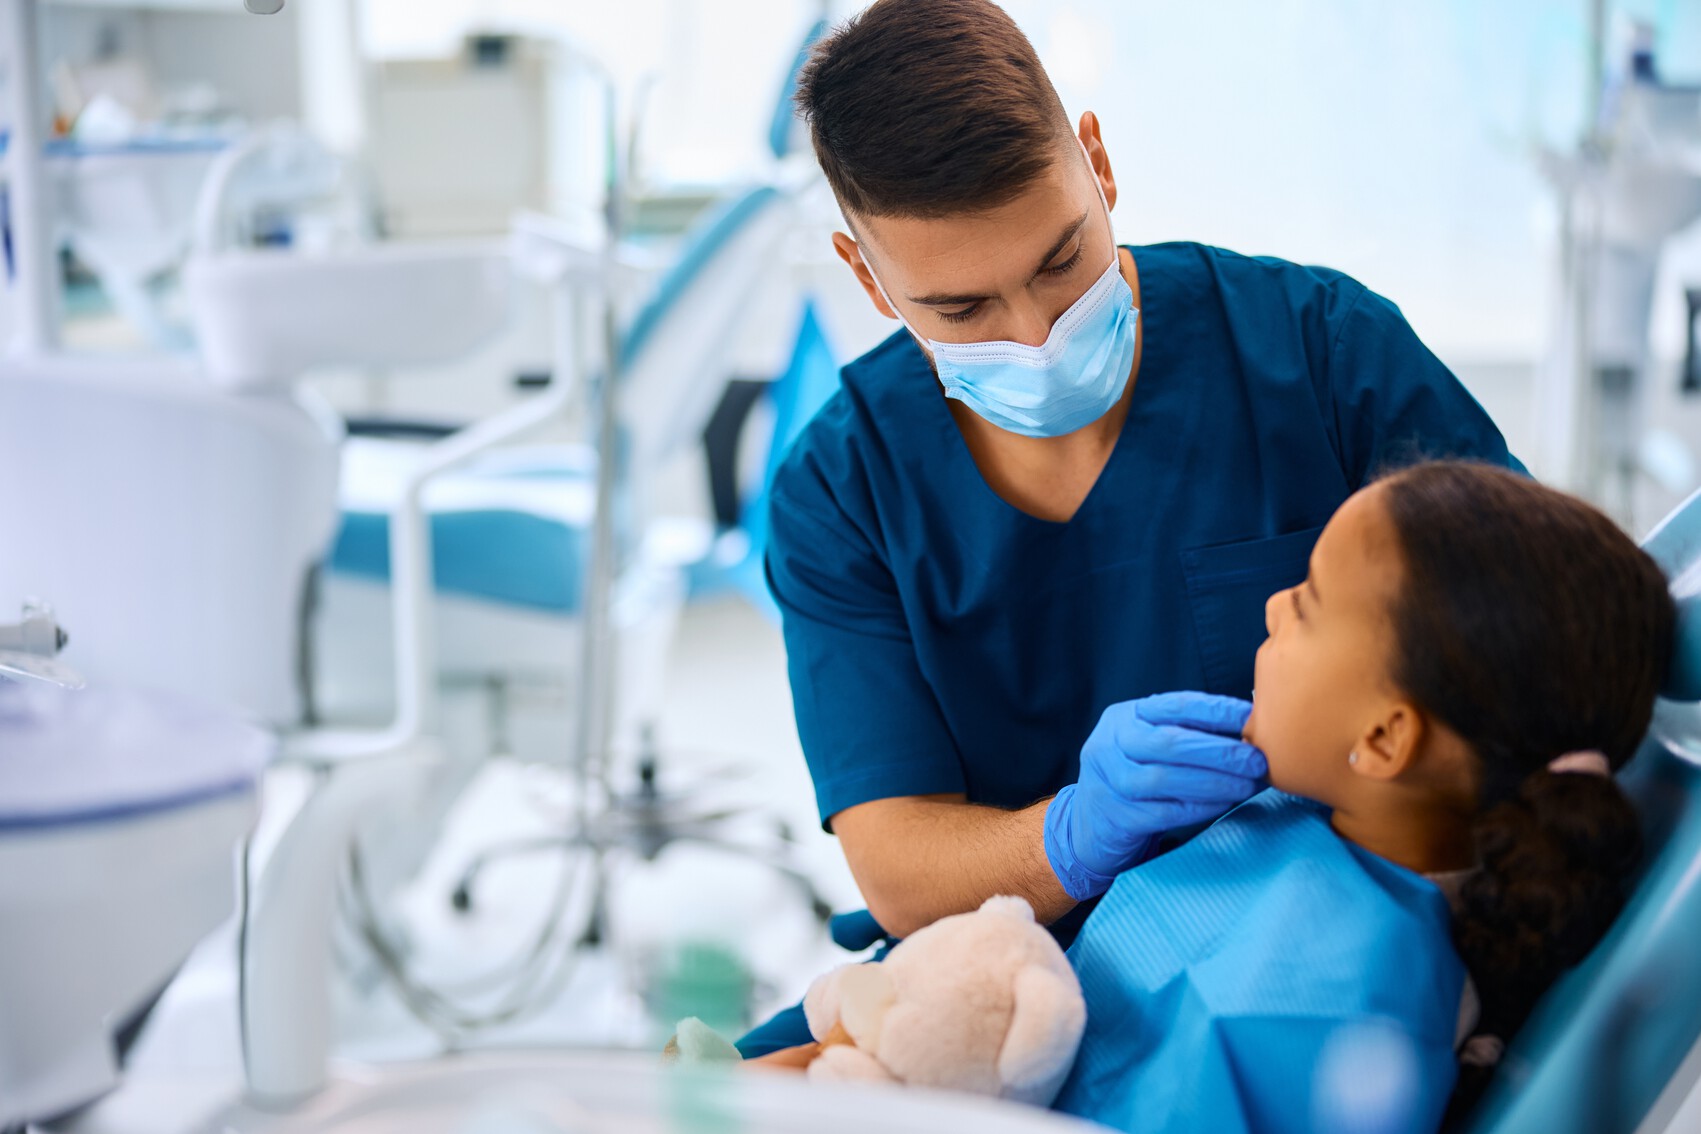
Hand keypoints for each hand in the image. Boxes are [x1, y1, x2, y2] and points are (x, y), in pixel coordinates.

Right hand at [1044, 692, 1267, 900]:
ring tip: (1248, 785)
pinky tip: (1224, 804)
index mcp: (1125, 717)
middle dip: (1220, 751)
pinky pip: (1164, 812)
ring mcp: (1109, 781)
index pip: (1175, 706)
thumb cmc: (1136, 775)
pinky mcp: (1118, 817)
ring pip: (1165, 779)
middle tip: (1257, 761)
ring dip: (1214, 782)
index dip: (1217, 710)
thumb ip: (1189, 732)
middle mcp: (1111, 744)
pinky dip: (1200, 807)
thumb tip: (1252, 728)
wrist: (1091, 823)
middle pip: (1169, 743)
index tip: (1253, 718)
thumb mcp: (1150, 742)